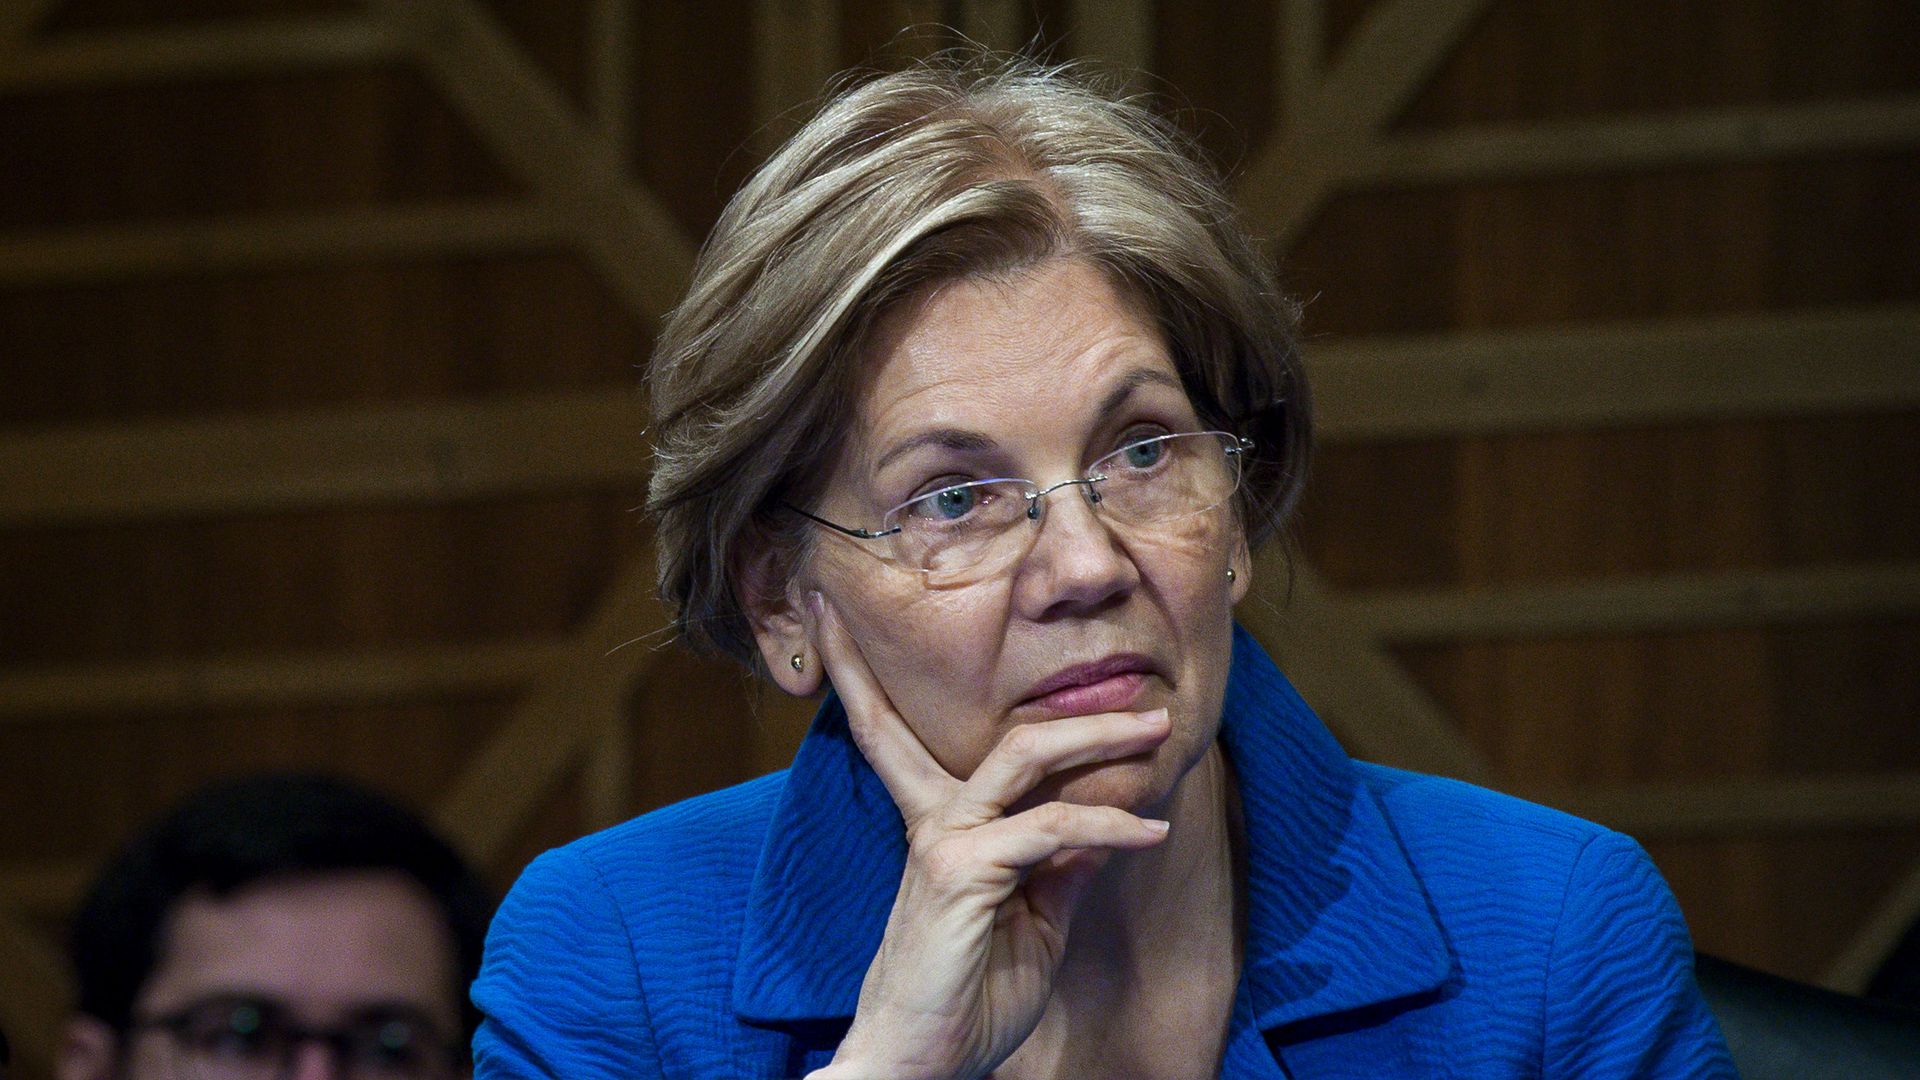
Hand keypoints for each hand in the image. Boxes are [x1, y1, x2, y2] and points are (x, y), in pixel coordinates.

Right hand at [804, 593, 1172, 1079]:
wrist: (919, 1063)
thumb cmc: (967, 999)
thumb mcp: (1029, 923)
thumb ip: (1058, 868)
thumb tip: (1100, 827)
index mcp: (939, 826)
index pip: (900, 735)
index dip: (870, 674)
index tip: (841, 617)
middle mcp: (936, 820)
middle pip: (999, 731)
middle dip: (1072, 706)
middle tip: (1149, 699)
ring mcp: (945, 840)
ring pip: (1028, 756)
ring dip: (1102, 738)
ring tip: (1162, 733)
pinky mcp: (963, 870)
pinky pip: (1054, 828)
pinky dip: (1110, 823)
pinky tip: (1148, 831)